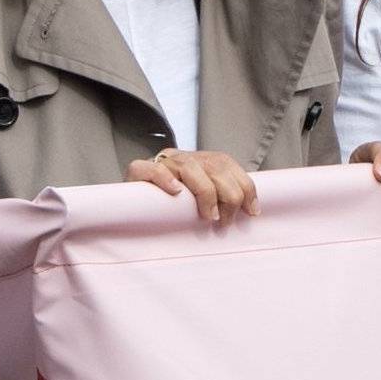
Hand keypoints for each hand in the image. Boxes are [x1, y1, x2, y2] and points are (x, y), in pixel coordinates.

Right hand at [126, 148, 256, 223]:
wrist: (128, 205)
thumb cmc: (169, 209)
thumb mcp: (199, 203)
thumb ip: (220, 200)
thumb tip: (250, 212)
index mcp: (199, 161)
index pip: (227, 164)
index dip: (245, 187)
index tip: (252, 212)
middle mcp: (183, 157)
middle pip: (214, 166)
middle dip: (229, 195)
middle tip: (225, 222)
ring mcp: (161, 162)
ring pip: (190, 167)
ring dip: (205, 193)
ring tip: (209, 216)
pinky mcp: (138, 171)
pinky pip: (154, 169)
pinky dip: (166, 179)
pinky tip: (176, 193)